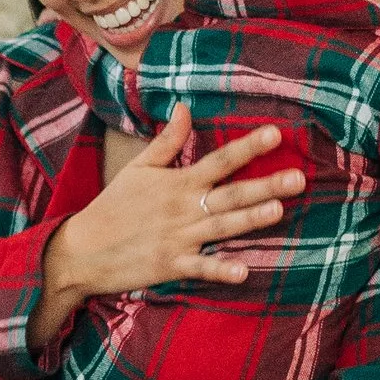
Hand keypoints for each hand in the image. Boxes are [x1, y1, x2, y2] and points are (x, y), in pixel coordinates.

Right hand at [30, 112, 305, 360]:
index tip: (276, 134)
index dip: (248, 147)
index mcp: (177, 182)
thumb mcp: (137, 168)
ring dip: (250, 220)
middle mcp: (182, 207)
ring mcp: (177, 237)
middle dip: (265, 186)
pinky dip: (219, 270)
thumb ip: (167, 141)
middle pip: (230, 194)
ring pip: (220, 226)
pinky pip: (199, 267)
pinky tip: (243, 271)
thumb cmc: (113, 207)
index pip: (219, 161)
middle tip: (299, 179)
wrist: (80, 249)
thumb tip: (185, 108)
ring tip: (279, 211)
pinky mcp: (169, 265)